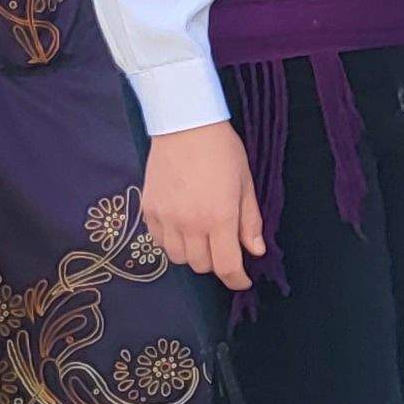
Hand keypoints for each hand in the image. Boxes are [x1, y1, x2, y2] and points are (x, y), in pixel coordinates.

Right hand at [142, 125, 267, 289]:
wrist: (184, 124)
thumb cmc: (221, 150)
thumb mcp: (245, 183)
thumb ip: (250, 221)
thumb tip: (255, 251)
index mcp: (219, 217)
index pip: (227, 266)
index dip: (237, 280)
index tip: (243, 280)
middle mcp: (190, 223)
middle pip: (201, 266)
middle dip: (217, 263)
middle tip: (224, 246)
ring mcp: (166, 218)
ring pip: (178, 258)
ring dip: (193, 254)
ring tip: (201, 236)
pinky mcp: (149, 210)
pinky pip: (159, 242)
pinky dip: (172, 242)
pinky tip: (181, 227)